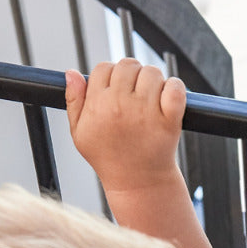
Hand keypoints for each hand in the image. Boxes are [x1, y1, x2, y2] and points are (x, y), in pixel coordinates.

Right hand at [65, 59, 186, 195]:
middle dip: (131, 75)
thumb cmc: (108, 156)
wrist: (137, 182)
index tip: (115, 91)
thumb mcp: (80, 133)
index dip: (109, 76)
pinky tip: (166, 100)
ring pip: (151, 72)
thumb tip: (71, 72)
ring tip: (149, 101)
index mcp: (97, 106)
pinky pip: (175, 86)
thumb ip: (74, 101)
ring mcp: (146, 112)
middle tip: (134, 95)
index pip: (103, 68)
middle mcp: (120, 106)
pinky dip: (174, 87)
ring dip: (152, 81)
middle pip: (127, 65)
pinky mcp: (169, 118)